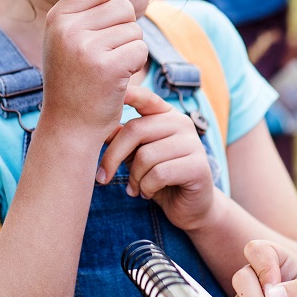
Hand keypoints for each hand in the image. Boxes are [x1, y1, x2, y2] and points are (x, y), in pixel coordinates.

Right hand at [40, 0, 146, 137]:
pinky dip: (135, 66)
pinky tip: (117, 80)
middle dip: (124, 31)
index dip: (110, 5)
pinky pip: (140, 50)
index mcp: (57, 17)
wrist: (69, 126)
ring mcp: (86, 48)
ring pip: (134, 30)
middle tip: (105, 56)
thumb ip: (75, 4)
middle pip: (123, 7)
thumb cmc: (72, 79)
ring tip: (109, 69)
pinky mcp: (108, 67)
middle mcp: (68, 29)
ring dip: (130, 50)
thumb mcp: (63, 38)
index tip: (102, 28)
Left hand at [98, 87, 215, 229]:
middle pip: (135, 130)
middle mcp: (182, 122)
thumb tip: (98, 128)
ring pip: (146, 156)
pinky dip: (147, 188)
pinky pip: (159, 174)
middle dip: (112, 157)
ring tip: (135, 188)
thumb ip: (123, 139)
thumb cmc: (159, 177)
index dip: (129, 93)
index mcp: (166, 115)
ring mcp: (193, 143)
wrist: (190, 207)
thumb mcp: (136, 155)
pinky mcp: (198, 166)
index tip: (111, 90)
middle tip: (102, 178)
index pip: (146, 98)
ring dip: (134, 178)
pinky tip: (148, 193)